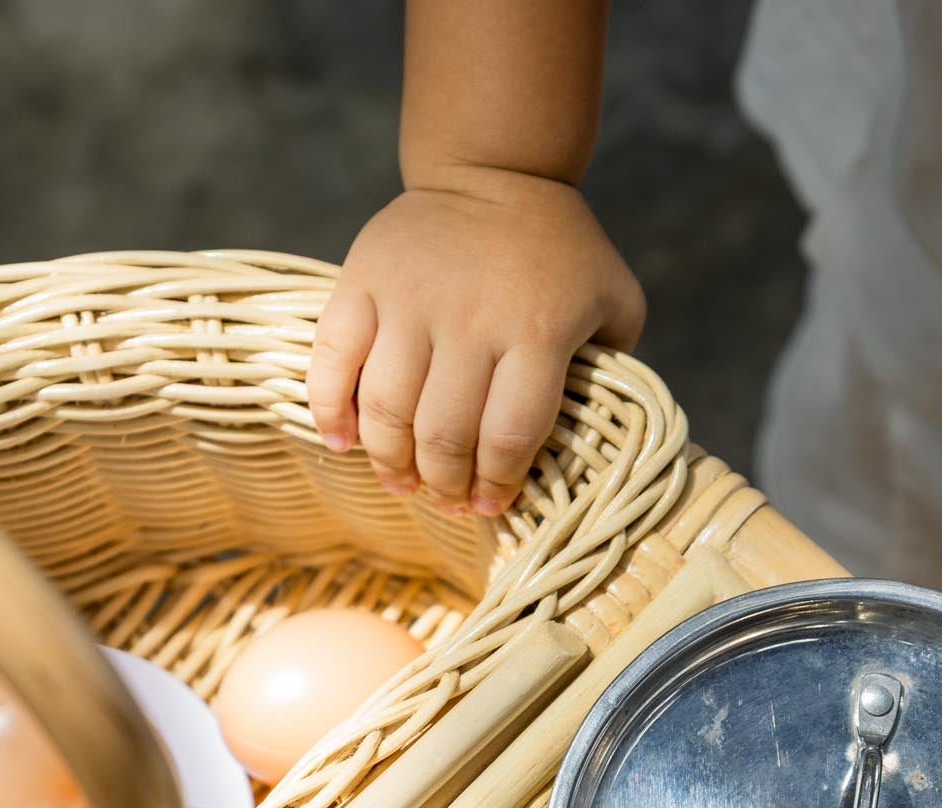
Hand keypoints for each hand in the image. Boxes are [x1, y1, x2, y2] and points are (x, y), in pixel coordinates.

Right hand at [308, 171, 643, 515]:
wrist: (495, 167)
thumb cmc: (556, 251)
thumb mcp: (611, 296)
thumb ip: (610, 363)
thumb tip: (588, 436)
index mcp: (539, 329)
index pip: (509, 435)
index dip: (495, 484)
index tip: (488, 505)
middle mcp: (473, 317)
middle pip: (444, 434)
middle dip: (442, 485)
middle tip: (443, 500)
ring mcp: (412, 299)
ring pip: (388, 409)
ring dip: (389, 462)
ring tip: (399, 481)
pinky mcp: (363, 280)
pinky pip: (334, 360)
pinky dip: (330, 410)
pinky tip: (341, 442)